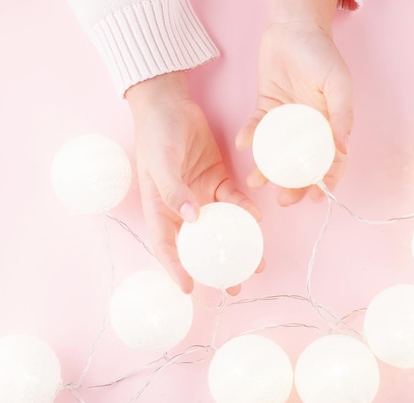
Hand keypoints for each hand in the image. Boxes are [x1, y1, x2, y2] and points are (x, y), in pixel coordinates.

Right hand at [127, 72, 261, 294]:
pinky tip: (257, 218)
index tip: (189, 289)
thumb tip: (192, 218)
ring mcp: (201, 194)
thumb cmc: (156, 133)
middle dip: (215, 268)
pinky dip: (245, 210)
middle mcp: (181, 207)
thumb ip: (173, 189)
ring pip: (222, 227)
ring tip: (256, 264)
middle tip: (233, 287)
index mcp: (160, 207)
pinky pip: (233, 199)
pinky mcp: (218, 179)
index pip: (166, 246)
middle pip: (199, 244)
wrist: (170, 103)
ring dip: (238, 245)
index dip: (175, 269)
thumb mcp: (160, 161)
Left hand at [236, 0, 352, 205]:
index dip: (326, 183)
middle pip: (301, 165)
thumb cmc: (321, 53)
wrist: (292, 29)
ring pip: (276, 154)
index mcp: (330, 125)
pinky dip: (250, 137)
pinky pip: (257, 129)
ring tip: (256, 182)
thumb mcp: (338, 83)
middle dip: (293, 186)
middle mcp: (308, 128)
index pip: (332, 161)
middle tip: (282, 200)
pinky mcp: (266, 109)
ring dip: (267, 171)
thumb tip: (344, 148)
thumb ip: (342, 114)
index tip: (314, 199)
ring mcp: (286, 120)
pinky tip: (242, 144)